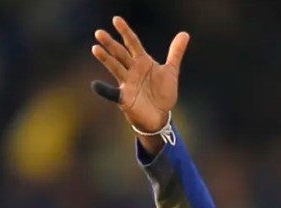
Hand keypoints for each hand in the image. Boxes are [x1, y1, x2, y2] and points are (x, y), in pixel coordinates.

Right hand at [90, 16, 188, 133]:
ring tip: (95, 48)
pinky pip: (112, 93)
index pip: (132, 43)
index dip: (125, 32)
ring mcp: (127, 83)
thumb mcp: (171, 71)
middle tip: (99, 33)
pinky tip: (95, 85)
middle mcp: (132, 70)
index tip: (116, 19)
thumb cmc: (162, 92)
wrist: (160, 115)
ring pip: (115, 68)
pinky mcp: (124, 98)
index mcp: (142, 61)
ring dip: (106, 59)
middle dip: (111, 44)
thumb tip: (185, 34)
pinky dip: (104, 90)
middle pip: (120, 54)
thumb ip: (176, 53)